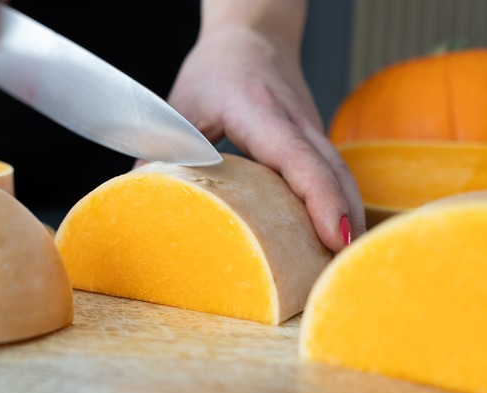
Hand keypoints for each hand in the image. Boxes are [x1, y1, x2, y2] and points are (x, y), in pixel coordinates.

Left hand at [167, 25, 364, 251]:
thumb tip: (139, 197)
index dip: (319, 196)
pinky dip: (338, 201)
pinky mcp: (312, 137)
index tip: (334, 234)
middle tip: (343, 265)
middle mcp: (293, 120)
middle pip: (331, 170)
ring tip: (345, 259)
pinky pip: (332, 171)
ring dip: (348, 213)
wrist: (253, 33)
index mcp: (258, 110)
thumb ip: (161, 150)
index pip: (296, 156)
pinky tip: (337, 232)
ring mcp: (309, 128)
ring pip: (339, 172)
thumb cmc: (216, 68)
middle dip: (343, 217)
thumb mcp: (180, 105)